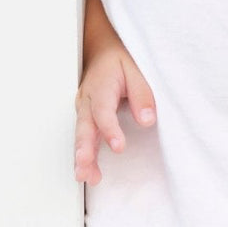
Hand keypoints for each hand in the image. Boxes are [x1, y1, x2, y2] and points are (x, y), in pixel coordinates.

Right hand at [74, 41, 155, 184]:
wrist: (101, 50)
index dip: (110, 130)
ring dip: (81, 157)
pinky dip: (83, 155)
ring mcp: (83, 110)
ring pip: (80, 135)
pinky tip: (87, 172)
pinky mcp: (85, 118)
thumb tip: (147, 120)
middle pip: (84, 127)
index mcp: (100, 86)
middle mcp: (87, 100)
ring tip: (84, 176)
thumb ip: (141, 95)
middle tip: (85, 167)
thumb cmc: (118, 61)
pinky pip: (83, 137)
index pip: (103, 111)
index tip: (118, 146)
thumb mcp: (136, 69)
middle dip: (84, 149)